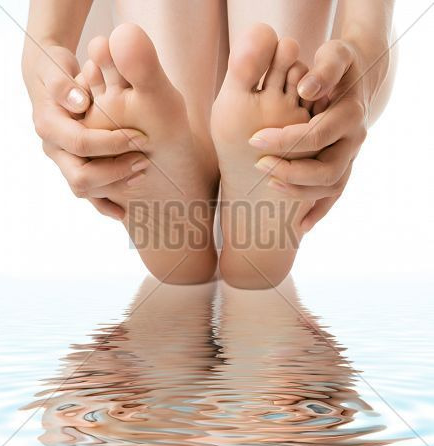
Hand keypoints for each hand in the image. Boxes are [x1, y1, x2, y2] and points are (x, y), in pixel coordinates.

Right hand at [23, 44, 148, 218]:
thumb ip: (63, 84)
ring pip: (86, 189)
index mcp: (49, 126)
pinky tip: (124, 212)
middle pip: (82, 176)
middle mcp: (54, 149)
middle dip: (117, 171)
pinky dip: (106, 205)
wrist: (51, 81)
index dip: (113, 143)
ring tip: (143, 175)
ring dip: (116, 186)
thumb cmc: (57, 70)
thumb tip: (80, 103)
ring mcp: (64, 162)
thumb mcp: (56, 68)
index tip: (141, 138)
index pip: (82, 143)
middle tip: (145, 161)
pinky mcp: (74, 168)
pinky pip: (88, 194)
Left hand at [251, 39, 368, 230]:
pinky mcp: (344, 168)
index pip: (315, 135)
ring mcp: (351, 158)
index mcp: (350, 114)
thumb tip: (305, 89)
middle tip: (259, 165)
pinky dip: (318, 212)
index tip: (254, 140)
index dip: (285, 141)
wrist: (354, 79)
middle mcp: (354, 140)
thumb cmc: (336, 65)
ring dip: (299, 191)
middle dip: (290, 171)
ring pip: (330, 187)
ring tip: (269, 184)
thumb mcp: (334, 55)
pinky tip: (300, 227)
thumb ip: (324, 68)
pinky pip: (334, 196)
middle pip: (326, 169)